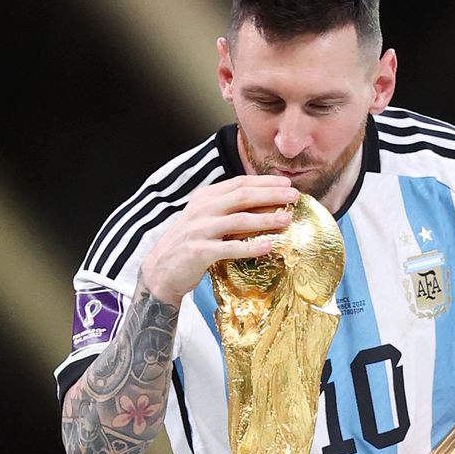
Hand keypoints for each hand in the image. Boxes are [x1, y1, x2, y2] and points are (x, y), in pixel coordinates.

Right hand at [140, 175, 298, 304]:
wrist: (159, 271)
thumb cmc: (188, 244)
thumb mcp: (204, 219)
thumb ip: (226, 209)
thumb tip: (263, 203)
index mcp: (205, 198)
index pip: (239, 183)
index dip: (264, 182)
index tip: (286, 183)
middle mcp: (202, 210)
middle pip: (242, 197)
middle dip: (271, 194)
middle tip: (294, 196)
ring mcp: (200, 230)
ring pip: (239, 220)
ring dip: (265, 218)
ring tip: (286, 219)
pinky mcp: (199, 252)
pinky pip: (230, 248)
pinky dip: (250, 246)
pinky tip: (268, 246)